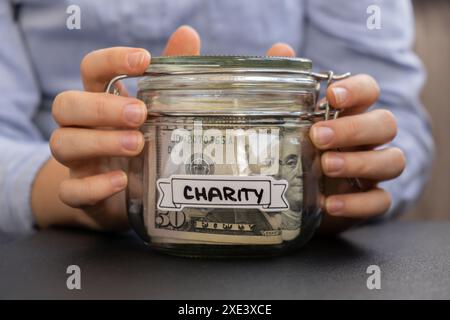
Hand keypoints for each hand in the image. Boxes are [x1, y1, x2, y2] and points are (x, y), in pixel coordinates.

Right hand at [43, 26, 200, 229]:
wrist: (126, 197)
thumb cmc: (142, 147)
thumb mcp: (157, 113)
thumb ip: (170, 77)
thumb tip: (188, 34)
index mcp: (101, 102)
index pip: (91, 70)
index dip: (111, 61)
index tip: (144, 60)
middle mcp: (83, 128)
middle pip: (65, 105)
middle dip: (100, 107)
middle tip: (140, 113)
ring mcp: (78, 162)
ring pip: (63, 144)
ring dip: (99, 142)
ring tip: (137, 145)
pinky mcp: (81, 194)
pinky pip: (71, 191)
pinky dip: (93, 186)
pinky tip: (121, 182)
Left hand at [265, 44, 404, 231]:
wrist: (290, 193)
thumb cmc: (292, 146)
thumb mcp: (282, 117)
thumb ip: (283, 85)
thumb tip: (281, 51)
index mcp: (349, 113)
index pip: (369, 90)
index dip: (356, 90)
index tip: (330, 96)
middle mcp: (366, 139)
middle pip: (385, 124)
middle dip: (354, 129)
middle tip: (318, 136)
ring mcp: (370, 170)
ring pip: (393, 161)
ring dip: (362, 163)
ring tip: (326, 166)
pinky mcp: (367, 199)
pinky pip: (380, 201)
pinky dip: (358, 203)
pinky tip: (329, 204)